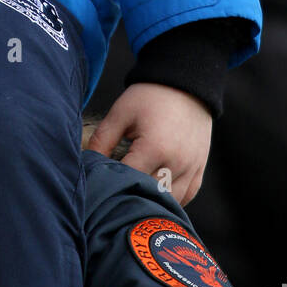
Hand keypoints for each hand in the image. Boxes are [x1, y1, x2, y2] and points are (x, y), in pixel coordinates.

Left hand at [86, 83, 211, 204]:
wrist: (186, 84)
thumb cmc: (150, 97)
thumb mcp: (120, 113)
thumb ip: (102, 140)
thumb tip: (87, 164)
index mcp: (154, 148)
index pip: (128, 180)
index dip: (111, 183)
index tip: (99, 180)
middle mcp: (176, 163)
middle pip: (149, 196)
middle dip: (130, 193)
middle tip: (115, 187)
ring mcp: (191, 169)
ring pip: (169, 202)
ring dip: (151, 199)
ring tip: (135, 189)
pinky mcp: (199, 171)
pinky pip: (186, 197)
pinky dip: (170, 199)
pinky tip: (155, 191)